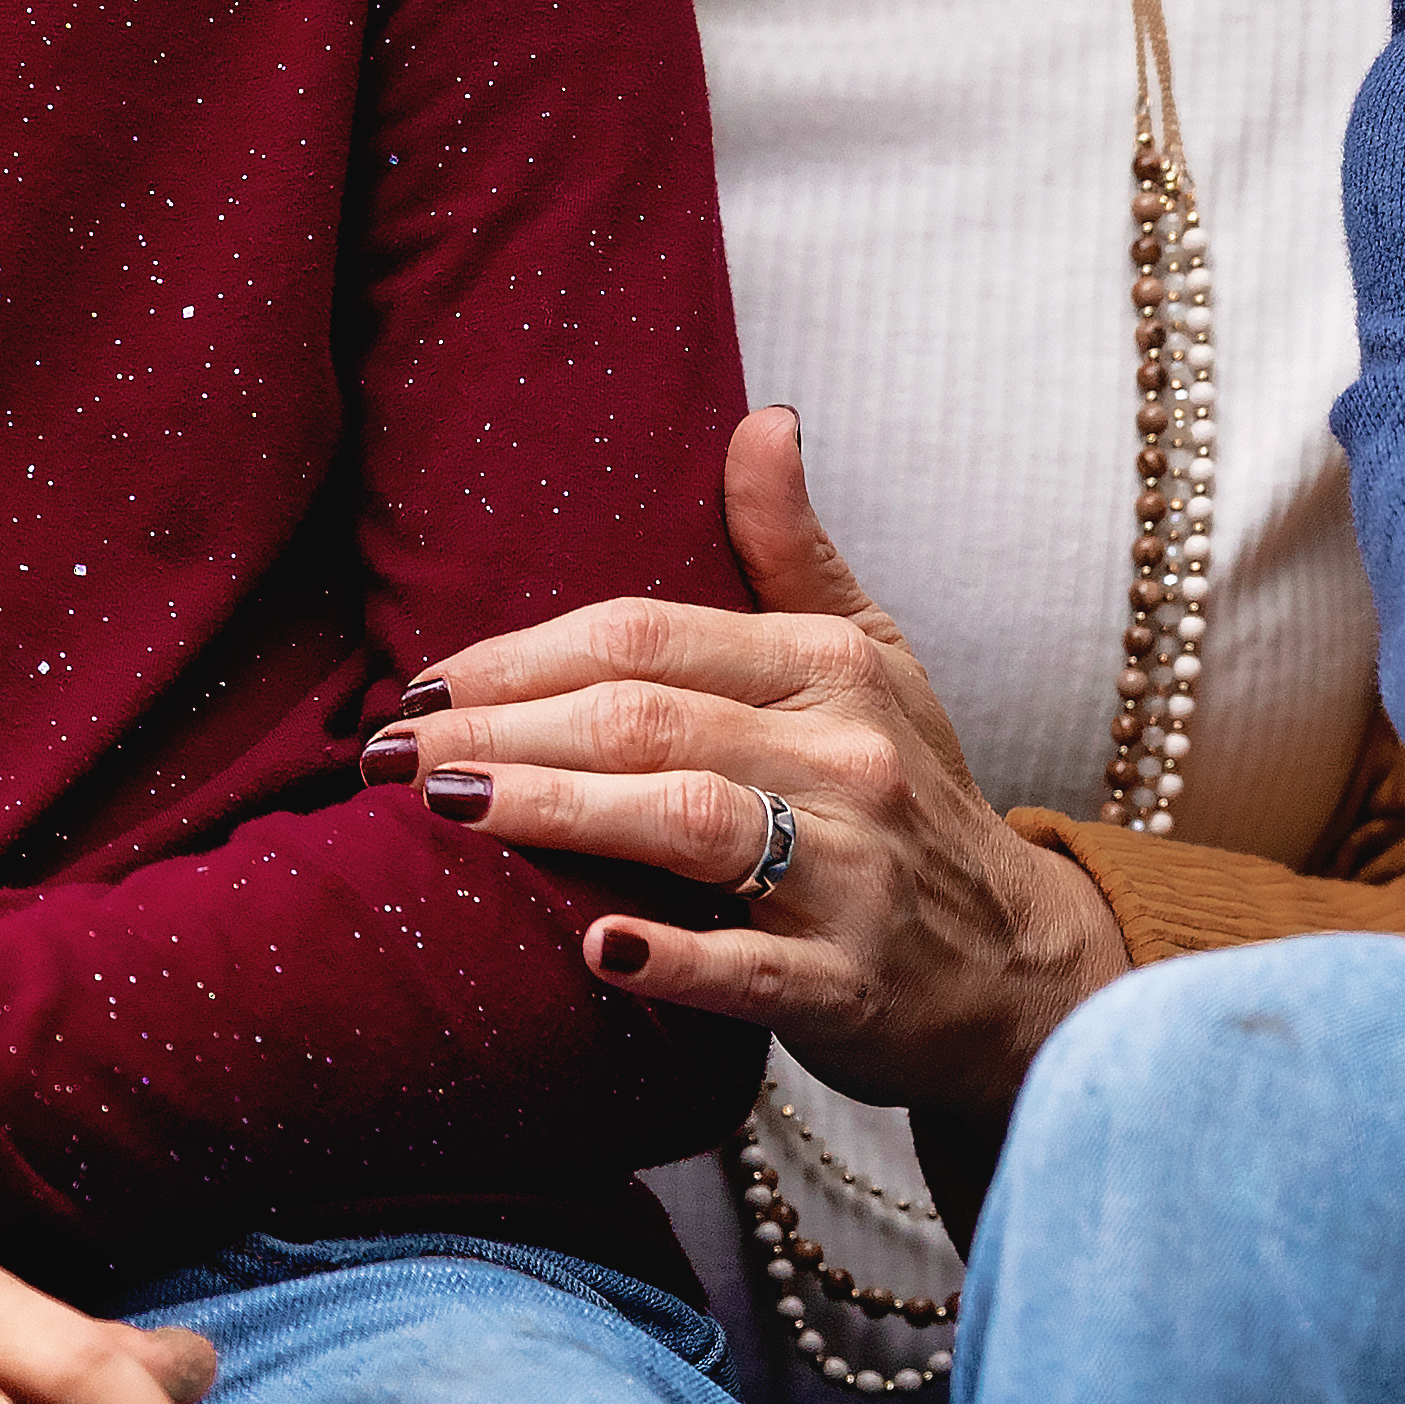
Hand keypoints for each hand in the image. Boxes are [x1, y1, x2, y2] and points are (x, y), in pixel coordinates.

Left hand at [374, 412, 1126, 1157]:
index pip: (647, 638)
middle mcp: (848, 756)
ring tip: (443, 808)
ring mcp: (853, 872)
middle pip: (642, 721)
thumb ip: (793, 549)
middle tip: (385, 753)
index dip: (521, 656)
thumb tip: (760, 419)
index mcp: (832, 667)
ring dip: (552, 811)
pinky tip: (594, 949)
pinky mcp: (846, 983)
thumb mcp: (870, 659)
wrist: (1019, 963)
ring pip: (684, 819)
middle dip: (497, 730)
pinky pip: (748, 969)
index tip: (423, 683)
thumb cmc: (912, 800)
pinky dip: (672, 958)